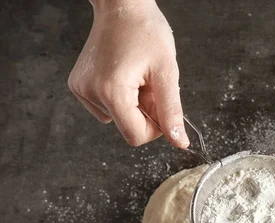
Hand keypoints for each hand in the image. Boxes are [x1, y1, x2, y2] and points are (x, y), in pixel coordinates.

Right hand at [68, 0, 188, 147]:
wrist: (122, 6)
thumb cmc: (145, 31)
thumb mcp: (167, 72)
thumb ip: (172, 111)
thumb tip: (179, 142)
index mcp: (111, 92)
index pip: (136, 136)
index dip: (155, 128)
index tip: (162, 108)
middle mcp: (91, 93)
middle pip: (127, 127)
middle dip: (146, 112)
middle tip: (151, 85)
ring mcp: (82, 89)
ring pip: (118, 119)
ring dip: (134, 105)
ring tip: (137, 76)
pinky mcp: (79, 85)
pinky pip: (106, 107)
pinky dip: (121, 98)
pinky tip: (124, 76)